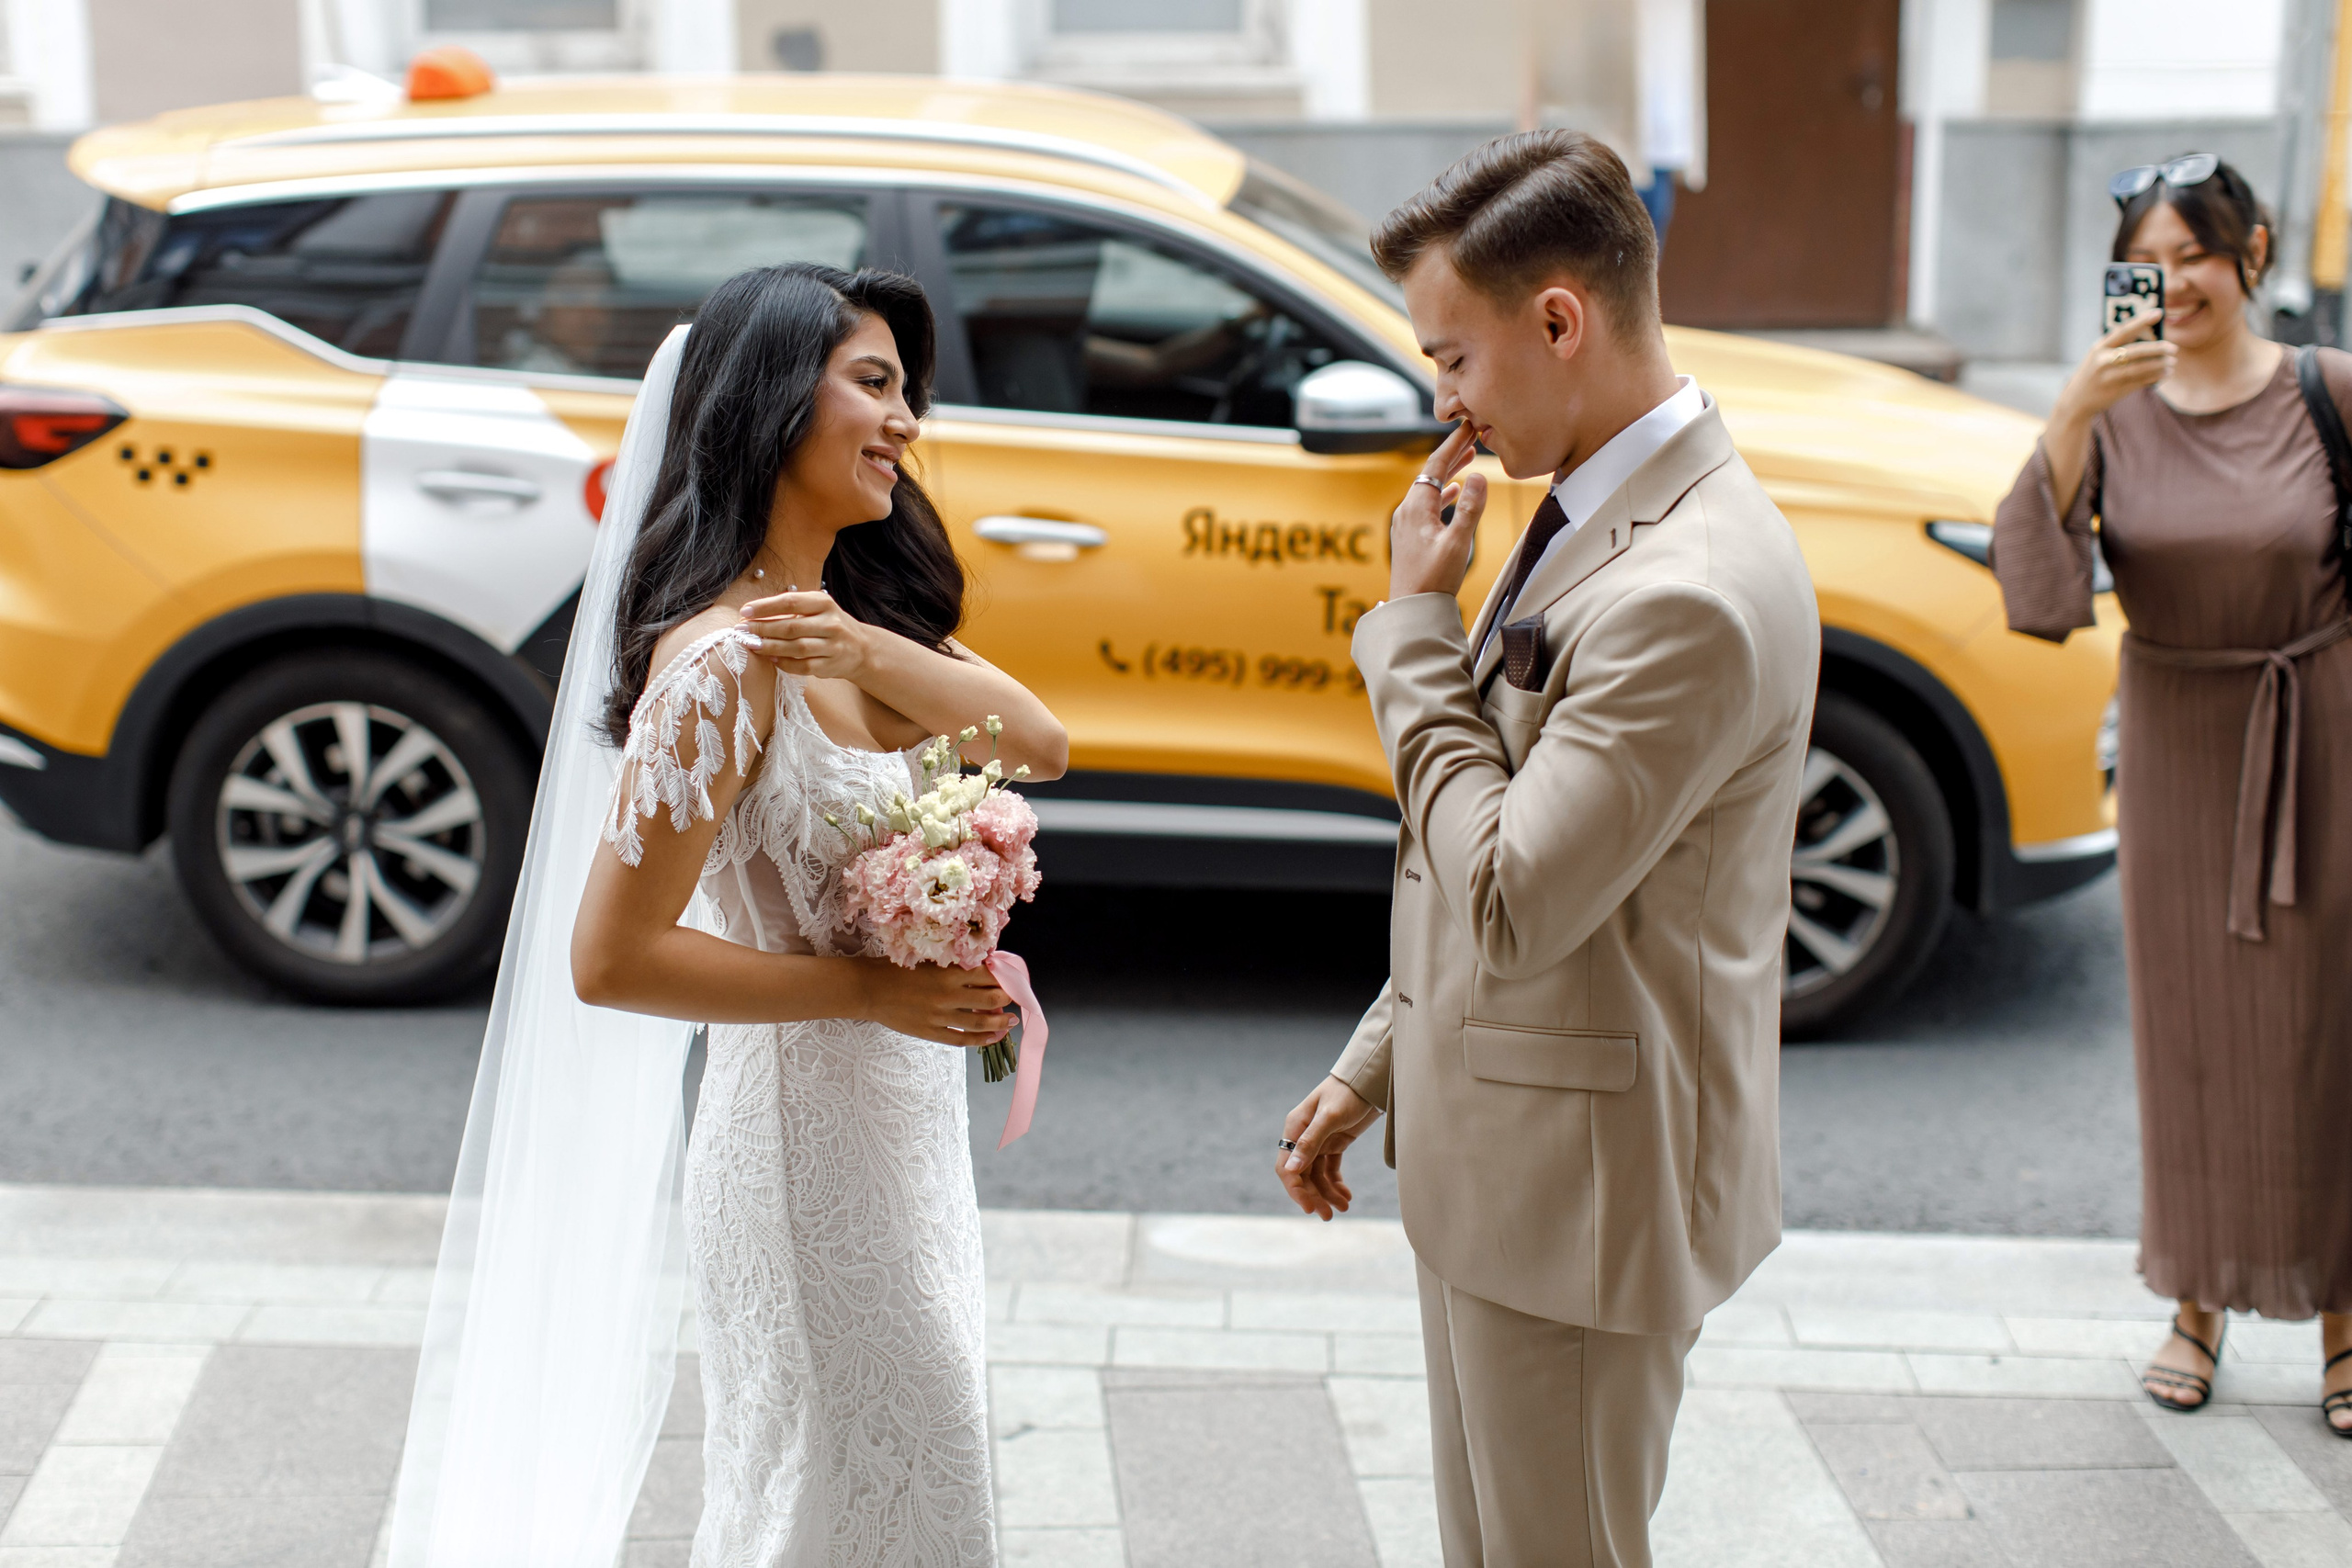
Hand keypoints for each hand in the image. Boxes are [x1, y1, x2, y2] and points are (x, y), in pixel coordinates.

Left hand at [740, 590, 872, 679]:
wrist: (861, 648)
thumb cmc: (830, 625)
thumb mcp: (818, 609)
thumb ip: (792, 609)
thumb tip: (754, 614)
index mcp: (824, 603)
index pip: (791, 602)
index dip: (765, 607)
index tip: (745, 611)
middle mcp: (831, 624)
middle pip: (791, 627)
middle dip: (763, 629)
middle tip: (743, 630)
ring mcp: (832, 646)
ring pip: (796, 648)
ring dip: (770, 647)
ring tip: (753, 645)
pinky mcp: (830, 666)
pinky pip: (802, 666)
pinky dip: (784, 663)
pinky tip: (771, 659)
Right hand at [854, 959, 1011, 1047]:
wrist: (869, 989)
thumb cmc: (897, 970)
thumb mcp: (928, 960)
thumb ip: (953, 966)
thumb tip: (983, 968)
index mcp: (948, 972)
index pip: (987, 975)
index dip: (1004, 977)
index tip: (1011, 978)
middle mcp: (947, 994)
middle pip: (990, 998)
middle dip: (1007, 998)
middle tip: (1014, 998)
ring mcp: (939, 1016)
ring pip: (979, 1021)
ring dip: (1000, 1021)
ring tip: (1011, 1020)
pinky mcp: (930, 1032)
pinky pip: (961, 1039)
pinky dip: (980, 1040)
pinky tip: (992, 1037)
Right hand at [1278, 1075, 1380, 1220]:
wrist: (1369, 1081)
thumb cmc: (1346, 1093)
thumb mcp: (1329, 1117)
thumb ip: (1310, 1143)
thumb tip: (1291, 1170)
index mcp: (1295, 1129)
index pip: (1287, 1167)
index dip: (1295, 1190)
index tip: (1308, 1208)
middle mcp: (1304, 1137)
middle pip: (1302, 1175)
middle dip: (1314, 1196)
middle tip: (1328, 1216)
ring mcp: (1319, 1142)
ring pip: (1317, 1176)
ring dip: (1327, 1194)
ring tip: (1343, 1208)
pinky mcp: (1335, 1144)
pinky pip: (1331, 1170)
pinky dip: (1337, 1184)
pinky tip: (1346, 1196)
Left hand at [1390, 420, 1487, 600]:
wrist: (1412, 610)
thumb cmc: (1434, 580)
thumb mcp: (1458, 543)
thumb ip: (1470, 508)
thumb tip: (1478, 476)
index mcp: (1416, 507)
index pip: (1435, 464)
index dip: (1454, 443)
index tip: (1469, 425)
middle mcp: (1406, 511)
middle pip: (1430, 472)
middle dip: (1452, 453)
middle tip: (1471, 435)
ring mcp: (1406, 523)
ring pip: (1429, 488)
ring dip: (1448, 472)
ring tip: (1467, 459)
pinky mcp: (1409, 536)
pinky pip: (1427, 504)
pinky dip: (1442, 493)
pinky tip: (1452, 493)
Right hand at [2054, 315, 2176, 427]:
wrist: (2076, 401)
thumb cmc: (2092, 374)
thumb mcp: (2098, 356)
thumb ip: (2117, 346)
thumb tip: (2150, 337)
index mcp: (2099, 348)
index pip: (2123, 330)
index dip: (2141, 321)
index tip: (2159, 313)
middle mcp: (2103, 361)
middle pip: (2136, 351)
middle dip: (2158, 348)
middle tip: (2173, 348)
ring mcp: (2109, 377)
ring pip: (2141, 368)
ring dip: (2160, 365)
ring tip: (2172, 363)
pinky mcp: (2116, 390)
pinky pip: (2141, 382)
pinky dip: (2155, 377)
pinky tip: (2165, 374)